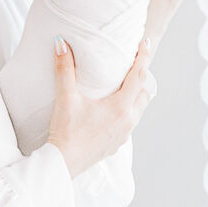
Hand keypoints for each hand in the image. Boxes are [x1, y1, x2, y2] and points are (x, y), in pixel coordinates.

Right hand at [47, 36, 155, 179]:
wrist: (63, 164)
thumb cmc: (66, 133)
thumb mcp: (66, 99)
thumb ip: (65, 70)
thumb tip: (61, 44)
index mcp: (120, 107)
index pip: (138, 76)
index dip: (143, 57)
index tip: (146, 43)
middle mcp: (127, 121)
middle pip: (144, 94)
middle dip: (142, 78)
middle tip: (135, 65)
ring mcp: (123, 134)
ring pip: (139, 110)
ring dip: (136, 97)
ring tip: (126, 87)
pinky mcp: (116, 144)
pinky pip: (129, 124)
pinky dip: (128, 112)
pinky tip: (114, 111)